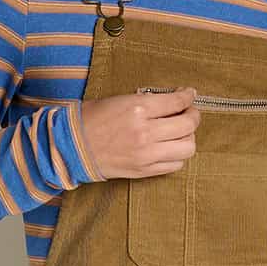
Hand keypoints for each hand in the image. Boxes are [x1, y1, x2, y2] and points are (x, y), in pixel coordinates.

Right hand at [78, 86, 200, 179]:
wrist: (73, 147)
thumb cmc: (93, 118)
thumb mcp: (120, 100)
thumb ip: (149, 101)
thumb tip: (174, 101)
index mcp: (138, 109)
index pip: (177, 102)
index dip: (188, 97)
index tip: (189, 95)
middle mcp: (146, 132)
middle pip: (188, 125)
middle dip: (193, 116)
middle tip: (189, 113)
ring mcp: (146, 154)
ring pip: (187, 147)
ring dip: (189, 138)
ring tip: (180, 132)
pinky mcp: (144, 170)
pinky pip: (175, 165)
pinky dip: (178, 155)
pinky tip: (170, 147)